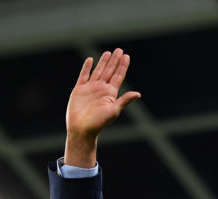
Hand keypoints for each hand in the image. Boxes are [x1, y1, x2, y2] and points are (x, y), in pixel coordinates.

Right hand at [64, 48, 140, 167]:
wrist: (81, 129)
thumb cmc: (98, 123)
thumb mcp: (113, 111)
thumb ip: (124, 101)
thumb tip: (138, 94)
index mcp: (110, 93)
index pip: (118, 76)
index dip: (122, 66)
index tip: (126, 56)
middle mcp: (101, 89)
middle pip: (109, 71)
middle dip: (114, 61)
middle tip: (119, 50)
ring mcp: (90, 88)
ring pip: (98, 71)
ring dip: (103, 62)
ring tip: (108, 53)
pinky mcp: (79, 89)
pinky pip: (83, 75)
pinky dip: (86, 67)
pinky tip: (90, 60)